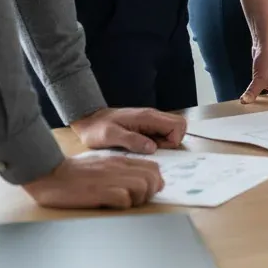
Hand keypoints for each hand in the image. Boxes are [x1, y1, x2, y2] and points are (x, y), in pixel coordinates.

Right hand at [22, 153, 163, 209]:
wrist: (50, 175)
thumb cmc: (74, 174)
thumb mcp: (102, 166)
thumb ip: (121, 171)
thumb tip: (141, 183)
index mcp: (120, 161)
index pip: (153, 168)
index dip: (155, 182)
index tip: (148, 192)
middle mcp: (118, 168)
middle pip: (152, 178)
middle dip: (150, 192)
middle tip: (137, 201)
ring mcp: (110, 179)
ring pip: (142, 187)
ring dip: (138, 199)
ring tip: (125, 204)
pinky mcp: (99, 192)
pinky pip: (124, 198)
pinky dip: (123, 204)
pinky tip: (112, 205)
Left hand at [70, 106, 186, 154]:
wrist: (88, 119)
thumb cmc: (97, 128)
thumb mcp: (110, 136)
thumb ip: (132, 140)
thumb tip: (153, 148)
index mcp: (148, 117)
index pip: (177, 125)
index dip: (173, 141)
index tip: (157, 150)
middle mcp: (153, 116)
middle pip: (179, 125)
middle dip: (173, 141)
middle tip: (154, 151)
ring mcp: (151, 120)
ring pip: (172, 129)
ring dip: (165, 142)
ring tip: (146, 150)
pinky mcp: (146, 125)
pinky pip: (162, 132)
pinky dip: (158, 142)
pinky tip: (142, 147)